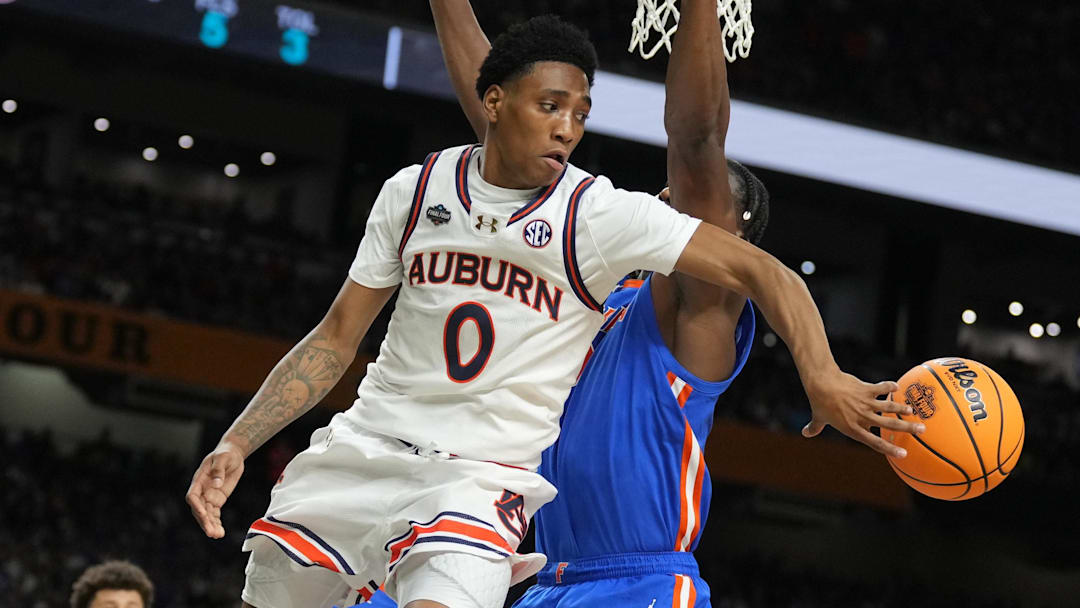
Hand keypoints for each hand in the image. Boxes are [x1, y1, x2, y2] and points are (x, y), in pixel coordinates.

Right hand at [185, 441, 244, 537]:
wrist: (232, 454)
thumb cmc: (226, 453)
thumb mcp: (223, 457)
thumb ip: (218, 470)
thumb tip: (216, 484)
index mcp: (199, 479)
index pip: (193, 496)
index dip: (196, 506)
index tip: (203, 514)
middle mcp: (202, 490)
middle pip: (199, 509)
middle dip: (204, 521)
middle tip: (212, 532)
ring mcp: (209, 496)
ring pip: (207, 514)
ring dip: (211, 525)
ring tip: (217, 535)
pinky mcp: (217, 500)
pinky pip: (215, 514)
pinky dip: (217, 523)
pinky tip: (220, 532)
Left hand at [800, 370, 923, 456]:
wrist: (821, 383)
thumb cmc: (819, 402)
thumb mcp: (817, 418)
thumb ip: (814, 428)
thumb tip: (805, 433)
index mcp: (853, 428)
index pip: (874, 442)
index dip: (889, 449)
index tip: (903, 454)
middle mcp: (862, 417)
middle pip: (888, 425)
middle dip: (907, 428)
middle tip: (922, 430)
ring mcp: (865, 403)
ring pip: (889, 407)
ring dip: (903, 408)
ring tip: (914, 411)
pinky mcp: (866, 389)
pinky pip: (881, 388)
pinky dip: (889, 387)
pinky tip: (897, 386)